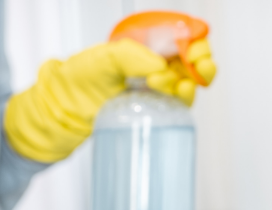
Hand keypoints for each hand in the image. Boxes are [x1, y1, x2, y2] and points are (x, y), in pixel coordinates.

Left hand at [4, 38, 215, 162]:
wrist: (69, 111)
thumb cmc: (80, 80)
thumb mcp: (103, 59)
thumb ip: (130, 56)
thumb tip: (160, 66)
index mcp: (144, 44)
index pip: (179, 35)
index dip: (194, 37)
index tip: (197, 44)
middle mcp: (155, 64)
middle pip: (192, 59)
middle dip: (201, 60)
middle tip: (198, 64)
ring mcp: (158, 87)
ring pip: (190, 81)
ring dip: (192, 80)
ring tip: (179, 83)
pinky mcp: (158, 108)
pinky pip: (181, 102)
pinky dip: (186, 97)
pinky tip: (180, 93)